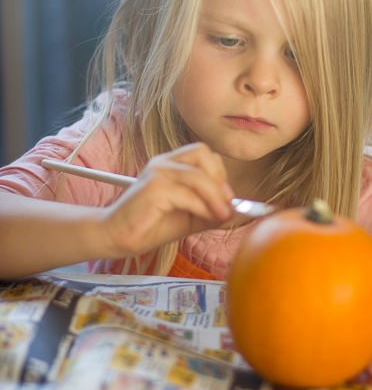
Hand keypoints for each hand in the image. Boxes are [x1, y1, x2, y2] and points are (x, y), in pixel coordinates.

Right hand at [99, 143, 234, 257]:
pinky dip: (203, 207)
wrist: (117, 236)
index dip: (220, 173)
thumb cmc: (150, 225)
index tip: (228, 198)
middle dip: (220, 179)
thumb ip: (210, 212)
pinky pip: (187, 194)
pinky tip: (207, 218)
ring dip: (215, 197)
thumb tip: (235, 211)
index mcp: (171, 164)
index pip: (204, 154)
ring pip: (198, 176)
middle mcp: (163, 163)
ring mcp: (157, 173)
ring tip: (222, 214)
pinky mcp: (153, 188)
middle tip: (227, 202)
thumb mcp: (188, 218)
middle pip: (202, 153)